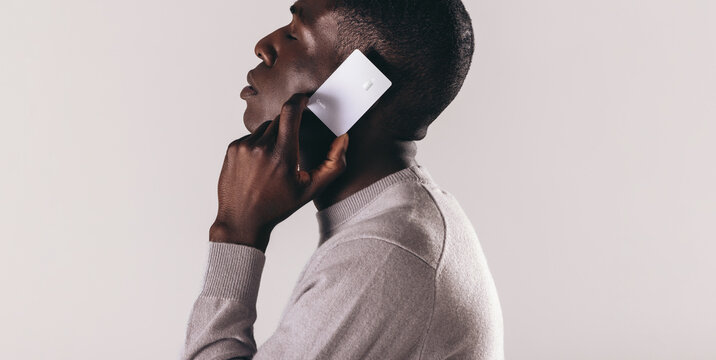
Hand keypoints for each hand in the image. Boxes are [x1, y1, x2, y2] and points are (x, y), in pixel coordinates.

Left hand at [210, 93, 348, 251]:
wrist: (242, 220)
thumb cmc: (277, 206)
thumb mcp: (312, 189)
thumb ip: (333, 164)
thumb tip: (343, 139)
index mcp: (283, 155)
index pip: (291, 112)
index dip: (299, 101)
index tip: (304, 100)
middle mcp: (261, 147)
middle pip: (280, 121)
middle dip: (288, 129)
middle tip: (290, 150)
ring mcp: (244, 147)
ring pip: (265, 129)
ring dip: (273, 138)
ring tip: (272, 163)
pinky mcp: (233, 148)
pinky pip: (250, 137)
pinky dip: (258, 145)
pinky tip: (258, 166)